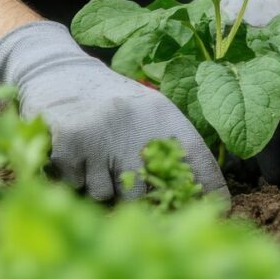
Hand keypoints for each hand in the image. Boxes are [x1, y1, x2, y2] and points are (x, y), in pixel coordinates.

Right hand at [0, 21, 227, 200]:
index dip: (210, 187)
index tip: (223, 210)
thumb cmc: (107, 100)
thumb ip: (168, 145)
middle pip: (147, 192)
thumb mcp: (147, 111)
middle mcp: (136, 123)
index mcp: (162, 113)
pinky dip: (71, 178)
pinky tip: (71, 154)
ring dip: (98, 187)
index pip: (196, 156)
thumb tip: (197, 192)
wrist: (56, 69)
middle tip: (122, 184)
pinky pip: (74, 187)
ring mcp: (101, 133)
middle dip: (137, 201)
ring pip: (105, 196)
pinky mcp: (69, 143)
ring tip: (93, 157)